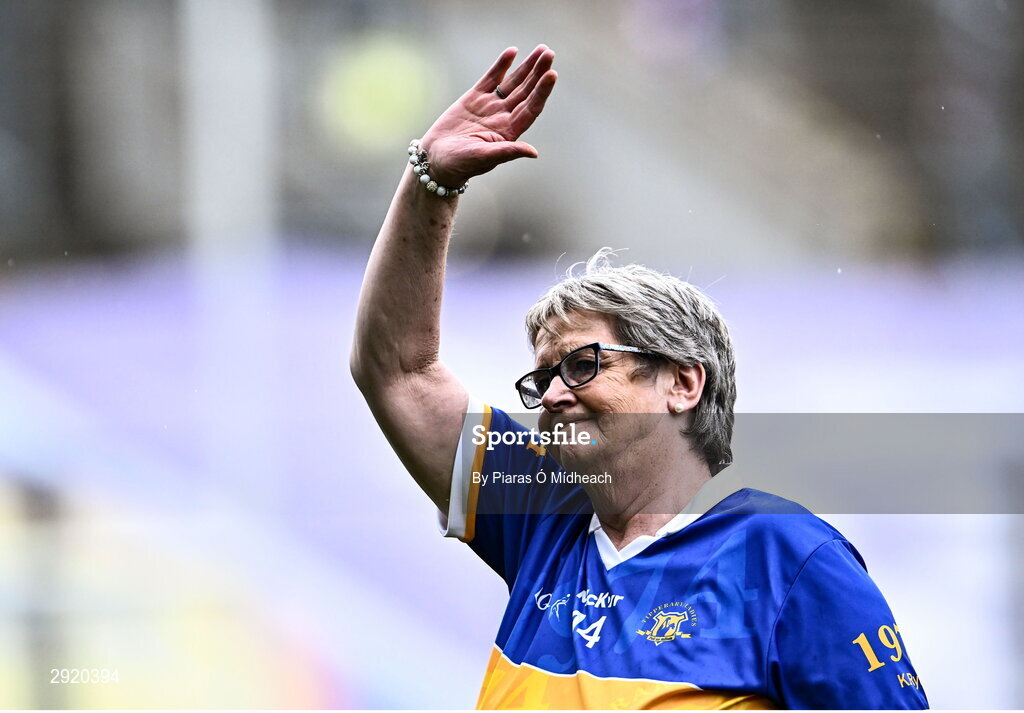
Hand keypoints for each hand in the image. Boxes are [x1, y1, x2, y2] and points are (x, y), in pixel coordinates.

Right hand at [419, 45, 556, 186]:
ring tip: (542, 50)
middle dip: (538, 72)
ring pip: (513, 82)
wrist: (436, 159)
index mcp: (509, 132)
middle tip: (549, 53)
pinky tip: (512, 52)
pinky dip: (501, 65)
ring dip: (527, 66)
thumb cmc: (460, 164)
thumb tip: (533, 152)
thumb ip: (507, 152)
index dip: (542, 91)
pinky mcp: (475, 98)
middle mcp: (504, 117)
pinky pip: (492, 78)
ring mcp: (490, 106)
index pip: (531, 108)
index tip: (551, 74)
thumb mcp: (483, 158)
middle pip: (526, 91)